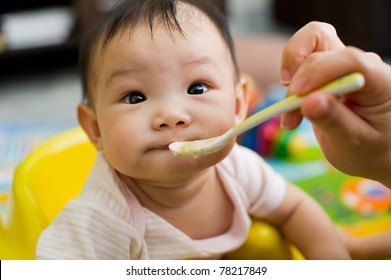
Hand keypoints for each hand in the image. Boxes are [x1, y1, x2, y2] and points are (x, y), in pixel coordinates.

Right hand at [280, 22, 390, 186]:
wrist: (370, 150)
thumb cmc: (370, 149)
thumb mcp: (354, 143)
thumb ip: (334, 121)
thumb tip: (309, 101)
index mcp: (379, 80)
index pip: (350, 59)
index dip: (320, 71)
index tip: (298, 94)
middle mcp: (359, 66)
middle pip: (321, 52)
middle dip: (298, 83)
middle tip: (290, 117)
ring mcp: (339, 66)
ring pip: (307, 46)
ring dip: (291, 76)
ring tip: (289, 112)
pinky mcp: (323, 71)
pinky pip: (300, 59)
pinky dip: (289, 82)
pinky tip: (290, 109)